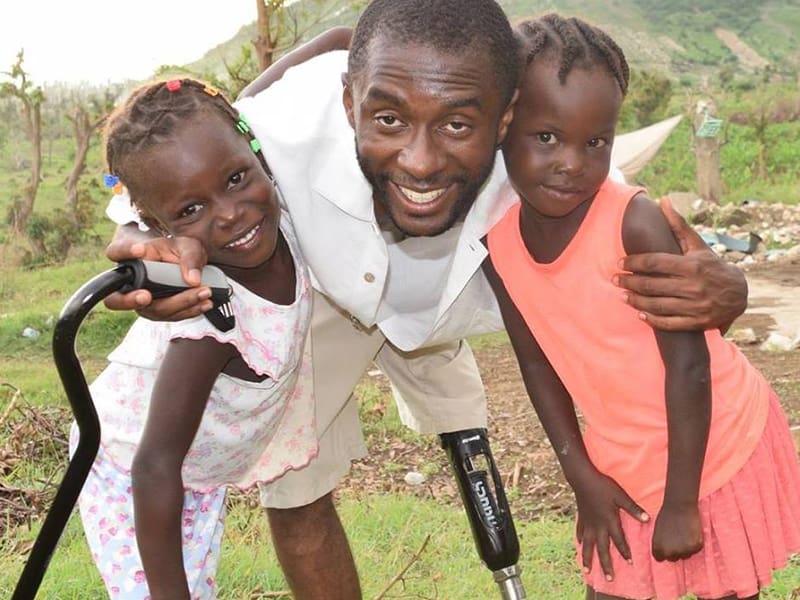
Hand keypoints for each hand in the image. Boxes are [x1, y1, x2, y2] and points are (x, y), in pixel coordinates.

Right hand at [103, 235, 213, 320]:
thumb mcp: (188, 247)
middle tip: (145, 296)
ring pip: (152, 310)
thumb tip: (193, 280)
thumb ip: (190, 259)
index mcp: (132, 258)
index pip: (116, 252)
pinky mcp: (158, 312)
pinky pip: (170, 316)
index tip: (139, 250)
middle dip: (130, 300)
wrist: (188, 265)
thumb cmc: (180, 252)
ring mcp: (142, 301)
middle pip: (117, 298)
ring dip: (179, 304)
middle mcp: (131, 282)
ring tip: (203, 293)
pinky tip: (204, 304)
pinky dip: (189, 311)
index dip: (124, 252)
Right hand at [573, 469, 649, 581]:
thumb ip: (633, 509)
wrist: (583, 478)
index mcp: (609, 521)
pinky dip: (581, 540)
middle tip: (609, 578)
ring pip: (588, 545)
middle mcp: (598, 526)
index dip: (625, 552)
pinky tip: (580, 545)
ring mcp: (588, 523)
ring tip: (587, 570)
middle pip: (602, 549)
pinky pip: (581, 532)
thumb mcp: (621, 496)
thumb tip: (647, 520)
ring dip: (588, 558)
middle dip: (606, 564)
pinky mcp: (582, 517)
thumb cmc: (603, 486)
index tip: (630, 563)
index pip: (618, 540)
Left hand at [616, 197, 747, 331]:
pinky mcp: (696, 322)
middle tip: (615, 279)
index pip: (655, 263)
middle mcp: (693, 286)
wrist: (739, 293)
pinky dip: (652, 319)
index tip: (620, 263)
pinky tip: (640, 314)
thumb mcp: (697, 245)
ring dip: (636, 301)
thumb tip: (663, 200)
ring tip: (623, 295)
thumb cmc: (711, 265)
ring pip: (657, 305)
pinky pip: (669, 323)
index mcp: (692, 265)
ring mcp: (695, 306)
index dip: (634, 262)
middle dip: (630, 281)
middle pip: (652, 285)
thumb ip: (678, 225)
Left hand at [651, 501, 702, 561]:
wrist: (679, 505)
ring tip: (684, 532)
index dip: (664, 551)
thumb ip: (660, 544)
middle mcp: (670, 552)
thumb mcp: (657, 532)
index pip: (660, 558)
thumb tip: (664, 555)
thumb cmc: (667, 515)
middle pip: (674, 558)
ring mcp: (683, 551)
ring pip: (686, 555)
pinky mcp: (695, 547)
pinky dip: (696, 543)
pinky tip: (692, 531)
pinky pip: (696, 549)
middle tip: (677, 536)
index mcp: (658, 548)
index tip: (668, 544)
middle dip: (676, 550)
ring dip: (686, 547)